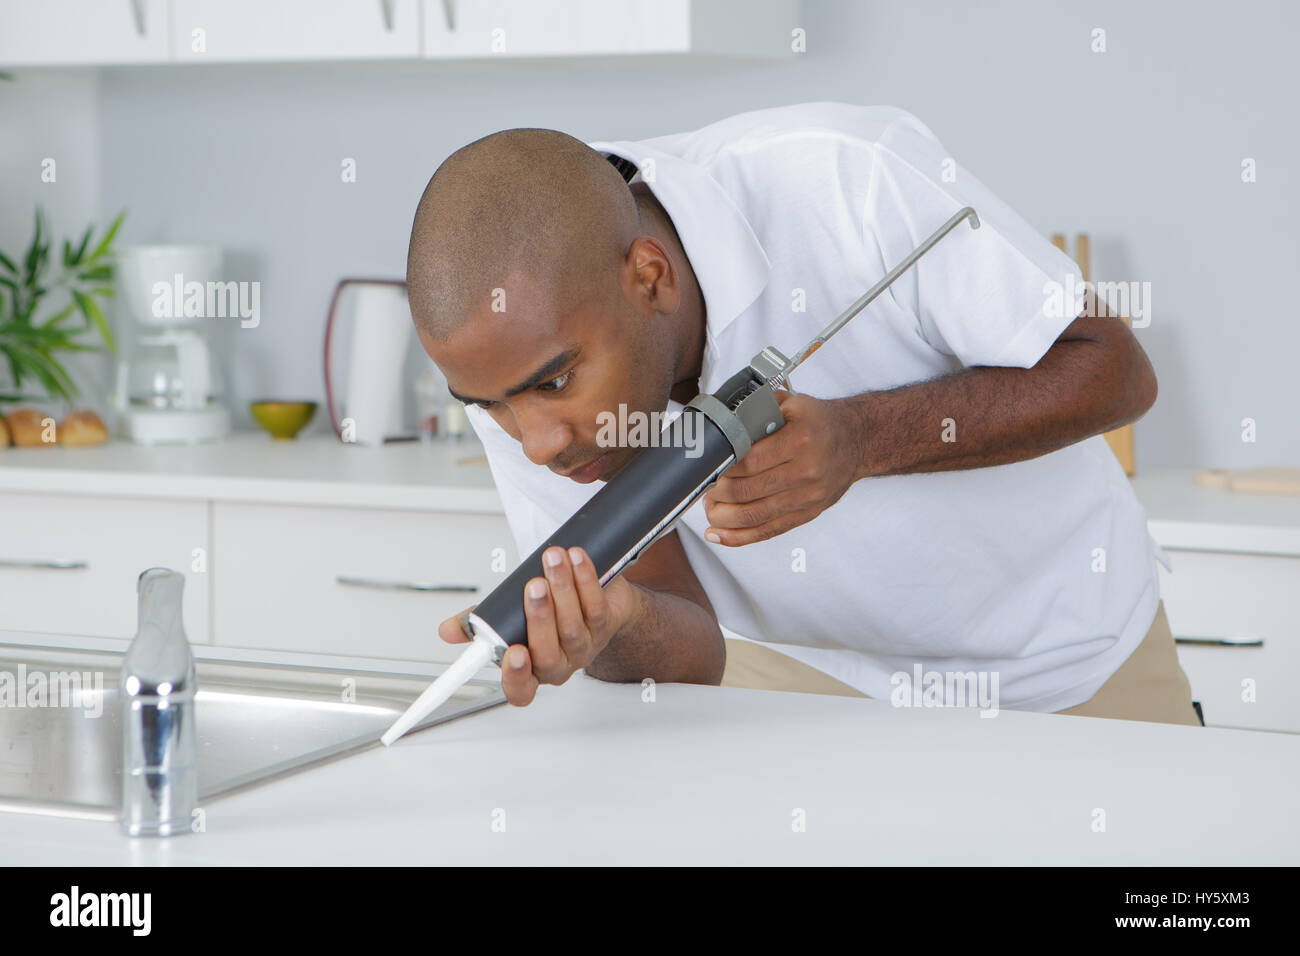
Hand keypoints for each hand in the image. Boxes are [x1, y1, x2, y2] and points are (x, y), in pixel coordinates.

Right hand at [437, 545, 641, 705]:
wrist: (599, 602)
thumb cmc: (546, 614)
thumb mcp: (508, 620)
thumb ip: (478, 625)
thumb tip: (447, 631)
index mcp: (531, 670)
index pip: (521, 690)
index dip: (516, 677)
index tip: (512, 652)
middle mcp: (559, 664)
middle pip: (549, 653)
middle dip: (540, 618)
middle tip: (532, 587)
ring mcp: (584, 646)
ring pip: (574, 626)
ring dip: (563, 589)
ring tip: (552, 560)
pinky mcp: (606, 624)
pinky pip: (596, 606)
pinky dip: (586, 580)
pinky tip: (576, 560)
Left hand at [702, 388, 861, 545]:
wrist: (856, 441)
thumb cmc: (819, 422)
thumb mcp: (792, 403)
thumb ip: (758, 409)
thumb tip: (723, 420)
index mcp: (799, 441)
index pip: (749, 461)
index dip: (722, 468)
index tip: (709, 467)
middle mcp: (805, 471)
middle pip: (747, 491)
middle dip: (717, 493)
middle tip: (704, 487)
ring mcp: (807, 497)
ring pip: (754, 516)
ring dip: (723, 517)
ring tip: (709, 509)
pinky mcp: (806, 514)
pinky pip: (768, 531)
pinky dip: (739, 537)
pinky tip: (718, 534)